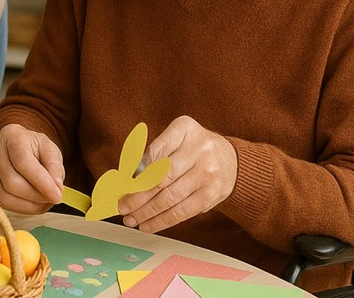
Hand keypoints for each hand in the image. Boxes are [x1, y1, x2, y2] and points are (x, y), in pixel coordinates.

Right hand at [0, 124, 63, 212]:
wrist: (20, 149)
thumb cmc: (35, 149)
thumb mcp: (51, 150)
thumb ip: (55, 167)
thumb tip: (56, 188)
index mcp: (12, 136)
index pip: (23, 162)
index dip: (41, 182)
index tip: (57, 195)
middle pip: (12, 182)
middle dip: (36, 195)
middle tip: (53, 198)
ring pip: (5, 196)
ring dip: (30, 204)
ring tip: (44, 200)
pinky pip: (2, 203)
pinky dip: (22, 208)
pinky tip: (33, 202)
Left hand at [118, 115, 237, 233]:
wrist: (231, 160)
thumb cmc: (193, 149)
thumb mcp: (176, 139)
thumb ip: (154, 153)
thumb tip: (128, 179)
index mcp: (184, 128)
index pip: (155, 151)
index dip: (137, 170)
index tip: (123, 185)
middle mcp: (199, 149)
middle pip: (161, 177)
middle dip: (138, 196)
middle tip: (122, 207)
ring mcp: (206, 173)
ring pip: (170, 198)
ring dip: (146, 212)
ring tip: (131, 219)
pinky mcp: (210, 195)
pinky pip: (182, 212)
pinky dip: (162, 221)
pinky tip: (148, 225)